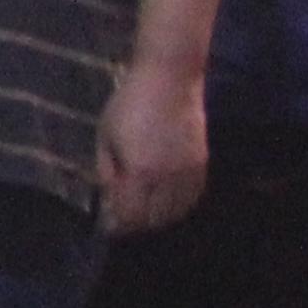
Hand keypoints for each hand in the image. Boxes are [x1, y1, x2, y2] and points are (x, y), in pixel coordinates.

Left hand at [98, 64, 208, 237]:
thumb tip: (107, 195)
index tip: (107, 227)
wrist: (170, 80)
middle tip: (123, 222)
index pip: (130, 213)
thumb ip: (106, 169)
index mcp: (140, 172)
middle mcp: (168, 178)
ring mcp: (189, 172)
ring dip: (159, 218)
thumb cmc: (129, 104)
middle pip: (154, 218)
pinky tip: (167, 203)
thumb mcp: (105, 136)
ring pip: (177, 211)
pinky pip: (192, 197)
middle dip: (137, 224)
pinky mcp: (202, 164)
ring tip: (143, 215)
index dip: (117, 224)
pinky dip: (179, 206)